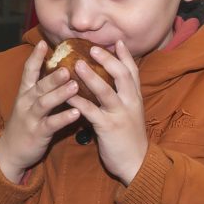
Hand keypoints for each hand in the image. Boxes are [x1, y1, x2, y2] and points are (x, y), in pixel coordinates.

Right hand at [0, 41, 80, 182]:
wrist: (11, 151)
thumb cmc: (25, 123)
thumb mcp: (29, 102)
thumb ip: (43, 88)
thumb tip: (61, 69)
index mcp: (25, 92)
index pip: (29, 70)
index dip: (36, 57)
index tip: (44, 43)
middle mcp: (26, 102)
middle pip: (39, 85)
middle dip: (53, 75)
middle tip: (68, 66)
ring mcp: (31, 118)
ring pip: (44, 103)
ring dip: (59, 94)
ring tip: (75, 86)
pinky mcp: (37, 133)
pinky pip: (51, 124)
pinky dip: (64, 118)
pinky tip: (77, 113)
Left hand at [67, 40, 147, 184]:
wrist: (136, 164)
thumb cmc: (129, 136)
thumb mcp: (130, 112)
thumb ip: (122, 95)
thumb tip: (109, 79)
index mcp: (135, 97)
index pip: (132, 71)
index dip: (124, 55)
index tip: (117, 40)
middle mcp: (130, 102)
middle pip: (121, 75)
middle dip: (107, 60)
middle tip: (93, 47)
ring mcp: (120, 115)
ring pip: (106, 91)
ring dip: (91, 77)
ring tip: (77, 64)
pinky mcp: (108, 128)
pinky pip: (91, 112)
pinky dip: (79, 102)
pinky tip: (66, 94)